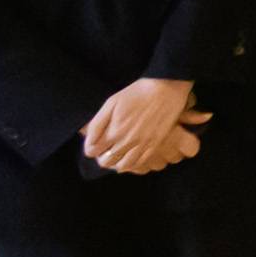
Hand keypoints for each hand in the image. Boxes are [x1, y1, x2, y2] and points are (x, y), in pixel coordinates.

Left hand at [81, 75, 198, 171]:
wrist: (166, 90)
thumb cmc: (138, 93)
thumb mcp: (112, 102)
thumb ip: (97, 123)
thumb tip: (89, 140)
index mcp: (113, 131)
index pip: (91, 151)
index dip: (90, 147)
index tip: (95, 142)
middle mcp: (126, 142)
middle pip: (105, 162)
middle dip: (101, 156)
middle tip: (105, 148)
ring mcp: (141, 145)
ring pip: (122, 166)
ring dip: (116, 162)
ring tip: (117, 154)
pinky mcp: (154, 146)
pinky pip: (139, 163)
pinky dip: (131, 164)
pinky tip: (130, 156)